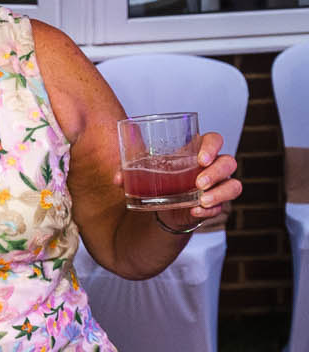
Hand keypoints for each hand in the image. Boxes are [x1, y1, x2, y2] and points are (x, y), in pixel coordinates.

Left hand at [122, 132, 240, 231]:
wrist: (164, 207)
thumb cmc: (159, 180)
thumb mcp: (144, 173)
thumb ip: (128, 173)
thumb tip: (118, 179)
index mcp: (196, 152)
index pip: (214, 140)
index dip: (213, 146)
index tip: (201, 158)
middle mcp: (212, 167)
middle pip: (228, 162)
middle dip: (216, 172)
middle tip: (198, 182)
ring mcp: (217, 187)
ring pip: (234, 185)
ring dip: (220, 192)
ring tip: (202, 199)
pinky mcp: (216, 205)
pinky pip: (223, 207)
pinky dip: (211, 210)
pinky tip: (195, 211)